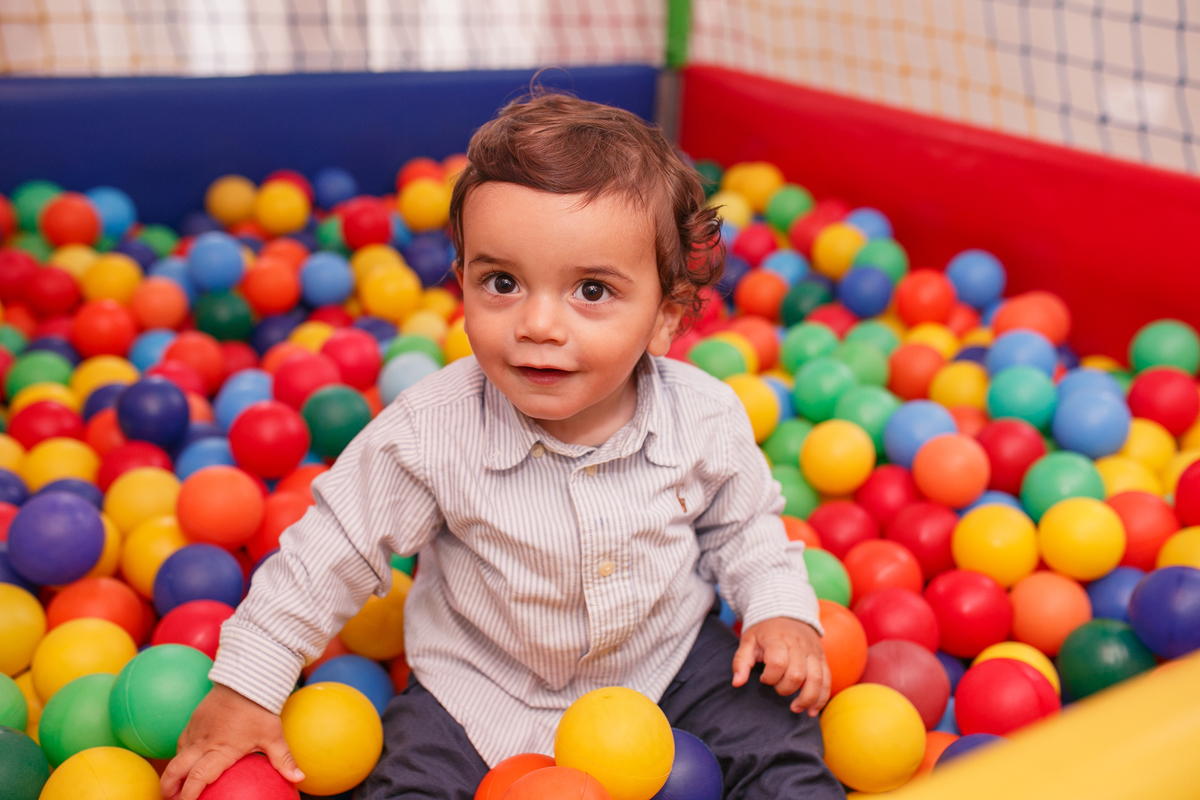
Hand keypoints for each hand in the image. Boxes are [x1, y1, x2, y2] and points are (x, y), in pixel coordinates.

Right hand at [161, 683, 304, 799]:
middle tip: (170, 799)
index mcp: (222, 750)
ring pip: (177, 756)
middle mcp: (204, 743)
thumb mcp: (273, 735)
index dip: (189, 794)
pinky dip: (181, 755)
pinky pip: (182, 742)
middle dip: (169, 788)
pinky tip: (187, 761)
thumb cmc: (259, 709)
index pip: (199, 777)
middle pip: (177, 769)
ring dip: (174, 772)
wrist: (244, 679)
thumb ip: (283, 760)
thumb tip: (299, 778)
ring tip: (175, 786)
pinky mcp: (193, 721)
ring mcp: (196, 732)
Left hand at [731, 616, 830, 715]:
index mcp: (777, 639)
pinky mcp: (822, 658)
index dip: (769, 677)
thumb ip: (741, 661)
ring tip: (795, 708)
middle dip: (785, 689)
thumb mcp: (748, 641)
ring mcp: (813, 652)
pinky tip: (812, 711)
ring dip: (807, 698)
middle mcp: (799, 645)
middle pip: (797, 674)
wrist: (787, 613)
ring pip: (817, 679)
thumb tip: (737, 683)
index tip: (763, 678)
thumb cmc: (764, 632)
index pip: (777, 663)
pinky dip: (822, 698)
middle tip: (776, 688)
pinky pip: (827, 680)